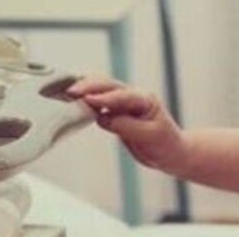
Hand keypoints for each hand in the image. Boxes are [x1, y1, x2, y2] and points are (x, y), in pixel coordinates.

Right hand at [67, 76, 189, 175]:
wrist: (171, 152)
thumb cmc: (164, 144)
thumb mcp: (147, 137)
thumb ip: (123, 125)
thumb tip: (101, 118)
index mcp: (145, 99)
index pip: (122, 96)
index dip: (104, 97)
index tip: (88, 99)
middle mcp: (134, 96)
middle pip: (109, 85)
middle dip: (89, 86)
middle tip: (71, 92)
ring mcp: (125, 102)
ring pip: (102, 89)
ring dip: (86, 89)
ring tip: (67, 92)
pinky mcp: (117, 111)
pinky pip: (100, 101)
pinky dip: (86, 98)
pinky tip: (74, 100)